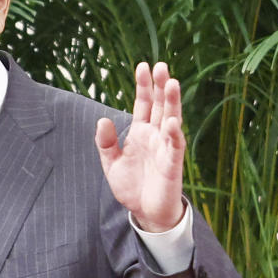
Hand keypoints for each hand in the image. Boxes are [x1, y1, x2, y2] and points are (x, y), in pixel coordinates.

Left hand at [95, 61, 185, 231]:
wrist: (145, 212)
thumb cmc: (131, 186)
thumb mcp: (111, 162)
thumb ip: (105, 142)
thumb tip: (102, 119)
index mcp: (141, 132)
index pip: (143, 104)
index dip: (143, 86)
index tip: (142, 66)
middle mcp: (156, 136)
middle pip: (160, 106)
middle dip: (160, 86)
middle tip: (160, 65)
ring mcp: (166, 148)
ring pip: (171, 119)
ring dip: (172, 102)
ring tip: (171, 82)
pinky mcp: (172, 164)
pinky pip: (175, 146)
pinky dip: (174, 133)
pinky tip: (172, 120)